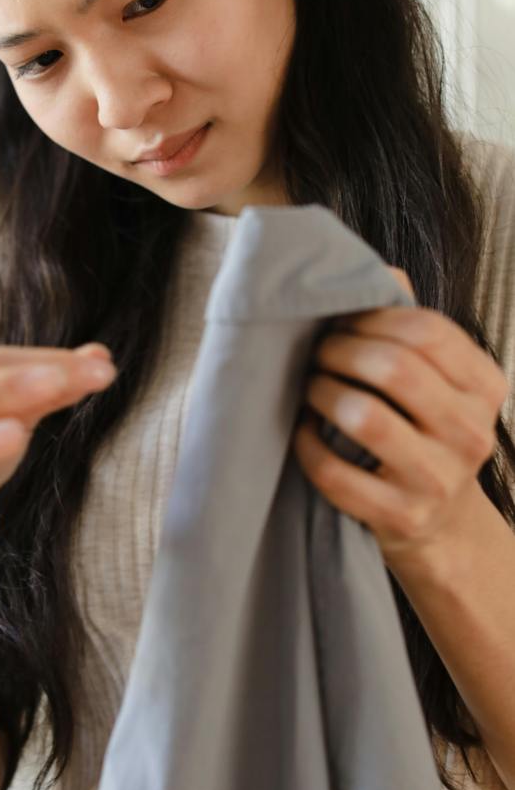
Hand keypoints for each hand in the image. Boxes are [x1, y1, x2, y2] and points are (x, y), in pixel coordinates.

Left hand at [293, 268, 509, 567]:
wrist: (439, 521)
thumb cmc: (423, 429)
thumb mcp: (434, 378)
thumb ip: (409, 322)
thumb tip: (380, 269)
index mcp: (485, 387)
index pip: (427, 331)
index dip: (371, 317)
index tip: (342, 322)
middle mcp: (471, 433)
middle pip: (395, 368)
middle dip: (340, 351)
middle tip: (318, 354)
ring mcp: (438, 480)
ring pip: (364, 416)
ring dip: (322, 393)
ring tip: (312, 388)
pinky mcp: (400, 517)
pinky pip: (335, 472)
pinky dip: (307, 445)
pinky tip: (304, 432)